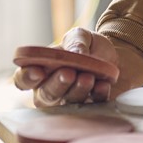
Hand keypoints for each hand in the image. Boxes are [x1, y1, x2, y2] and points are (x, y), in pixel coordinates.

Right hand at [12, 28, 142, 107]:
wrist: (118, 55)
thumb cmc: (89, 46)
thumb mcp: (81, 35)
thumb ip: (76, 41)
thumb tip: (75, 53)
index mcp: (41, 71)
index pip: (24, 80)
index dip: (27, 78)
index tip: (37, 72)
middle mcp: (51, 90)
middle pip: (45, 95)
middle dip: (56, 85)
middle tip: (68, 73)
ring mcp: (71, 101)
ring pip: (67, 103)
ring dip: (76, 90)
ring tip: (87, 77)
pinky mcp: (93, 106)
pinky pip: (93, 105)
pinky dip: (97, 95)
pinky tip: (103, 85)